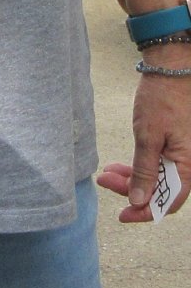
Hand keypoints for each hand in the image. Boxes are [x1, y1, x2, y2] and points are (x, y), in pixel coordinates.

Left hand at [97, 47, 190, 221]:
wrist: (170, 71)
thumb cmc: (162, 100)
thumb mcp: (148, 136)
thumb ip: (144, 170)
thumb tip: (139, 200)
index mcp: (188, 166)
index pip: (167, 202)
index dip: (145, 212)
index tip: (123, 215)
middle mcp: (188, 164)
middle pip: (159, 191)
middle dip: (131, 191)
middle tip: (104, 182)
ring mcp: (180, 155)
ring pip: (155, 178)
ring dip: (131, 179)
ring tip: (106, 173)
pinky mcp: (172, 146)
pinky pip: (155, 165)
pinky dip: (136, 167)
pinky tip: (116, 166)